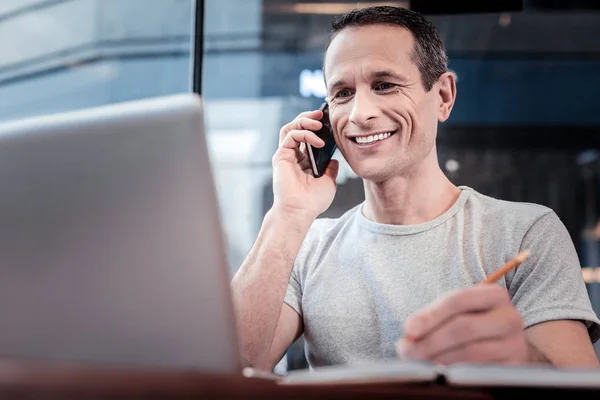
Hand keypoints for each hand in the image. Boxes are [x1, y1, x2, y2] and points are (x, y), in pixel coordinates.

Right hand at [272, 109, 338, 217]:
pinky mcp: (281, 156)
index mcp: (303, 161)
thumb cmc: (312, 201)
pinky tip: (318, 141)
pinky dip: (304, 134)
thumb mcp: (328, 182)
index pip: (307, 136)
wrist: (300, 211)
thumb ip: (330, 169)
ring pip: (290, 128)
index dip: (316, 126)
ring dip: (304, 120)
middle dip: (308, 117)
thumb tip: (334, 159)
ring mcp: (286, 155)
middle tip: (322, 114)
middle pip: (296, 127)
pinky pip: (291, 136)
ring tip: (319, 123)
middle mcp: (293, 156)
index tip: (329, 121)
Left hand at [396, 285, 528, 365]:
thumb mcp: (457, 312)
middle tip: (408, 351)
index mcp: (495, 294)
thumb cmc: (474, 323)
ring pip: (471, 352)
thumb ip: (433, 318)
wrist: (507, 345)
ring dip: (439, 359)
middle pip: (464, 327)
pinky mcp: (515, 367)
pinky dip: (455, 372)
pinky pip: (480, 372)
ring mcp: (515, 344)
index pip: (458, 300)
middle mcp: (510, 317)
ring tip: (419, 362)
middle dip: (431, 341)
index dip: (430, 315)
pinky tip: (438, 372)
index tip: (409, 330)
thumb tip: (409, 337)